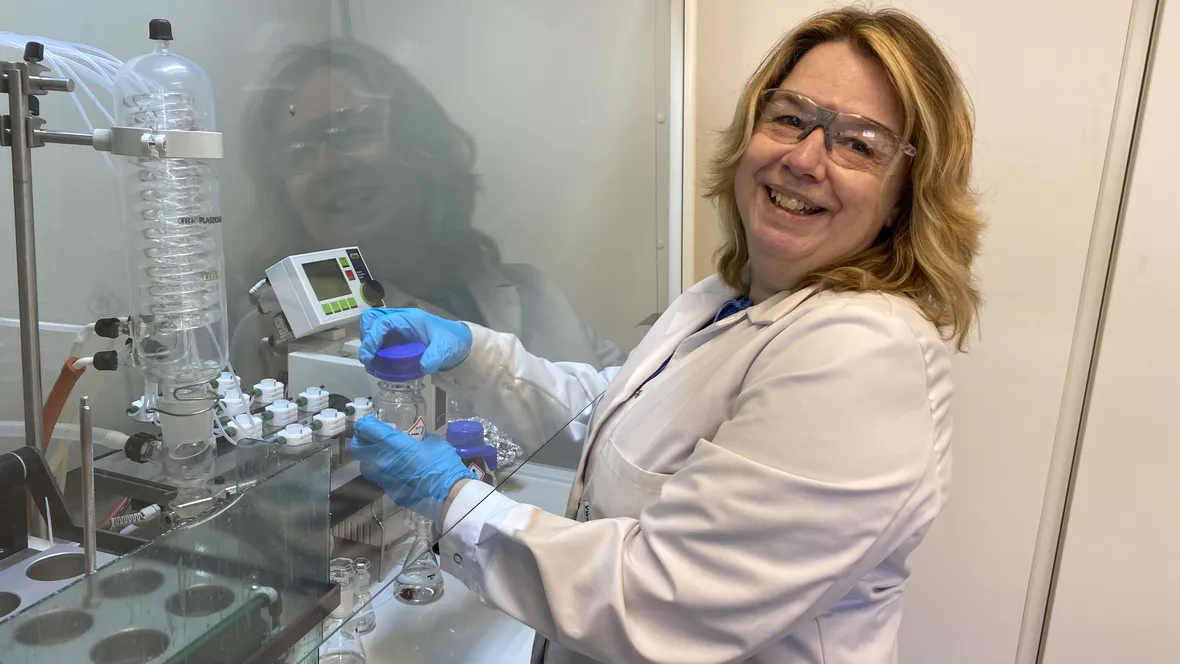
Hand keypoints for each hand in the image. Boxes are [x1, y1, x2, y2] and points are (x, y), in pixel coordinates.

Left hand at [349, 415, 475, 522]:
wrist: (447, 494)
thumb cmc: (442, 464)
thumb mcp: (434, 443)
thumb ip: (420, 439)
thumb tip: (417, 440)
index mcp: (393, 444)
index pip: (366, 429)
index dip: (364, 424)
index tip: (370, 422)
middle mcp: (382, 460)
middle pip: (356, 448)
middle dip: (361, 441)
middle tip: (371, 438)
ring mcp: (383, 478)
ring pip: (365, 465)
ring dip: (370, 459)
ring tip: (384, 457)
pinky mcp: (388, 491)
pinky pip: (379, 479)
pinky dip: (384, 473)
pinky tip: (398, 473)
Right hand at [359, 308, 472, 374]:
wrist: (456, 344)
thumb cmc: (450, 341)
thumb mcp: (445, 349)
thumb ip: (435, 357)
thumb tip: (423, 366)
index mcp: (410, 319)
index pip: (383, 321)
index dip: (372, 337)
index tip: (369, 356)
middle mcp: (400, 320)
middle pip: (371, 319)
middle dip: (367, 337)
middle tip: (370, 358)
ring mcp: (397, 327)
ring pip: (372, 328)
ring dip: (369, 344)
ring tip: (373, 364)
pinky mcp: (396, 336)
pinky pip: (379, 338)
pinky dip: (375, 350)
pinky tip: (379, 364)